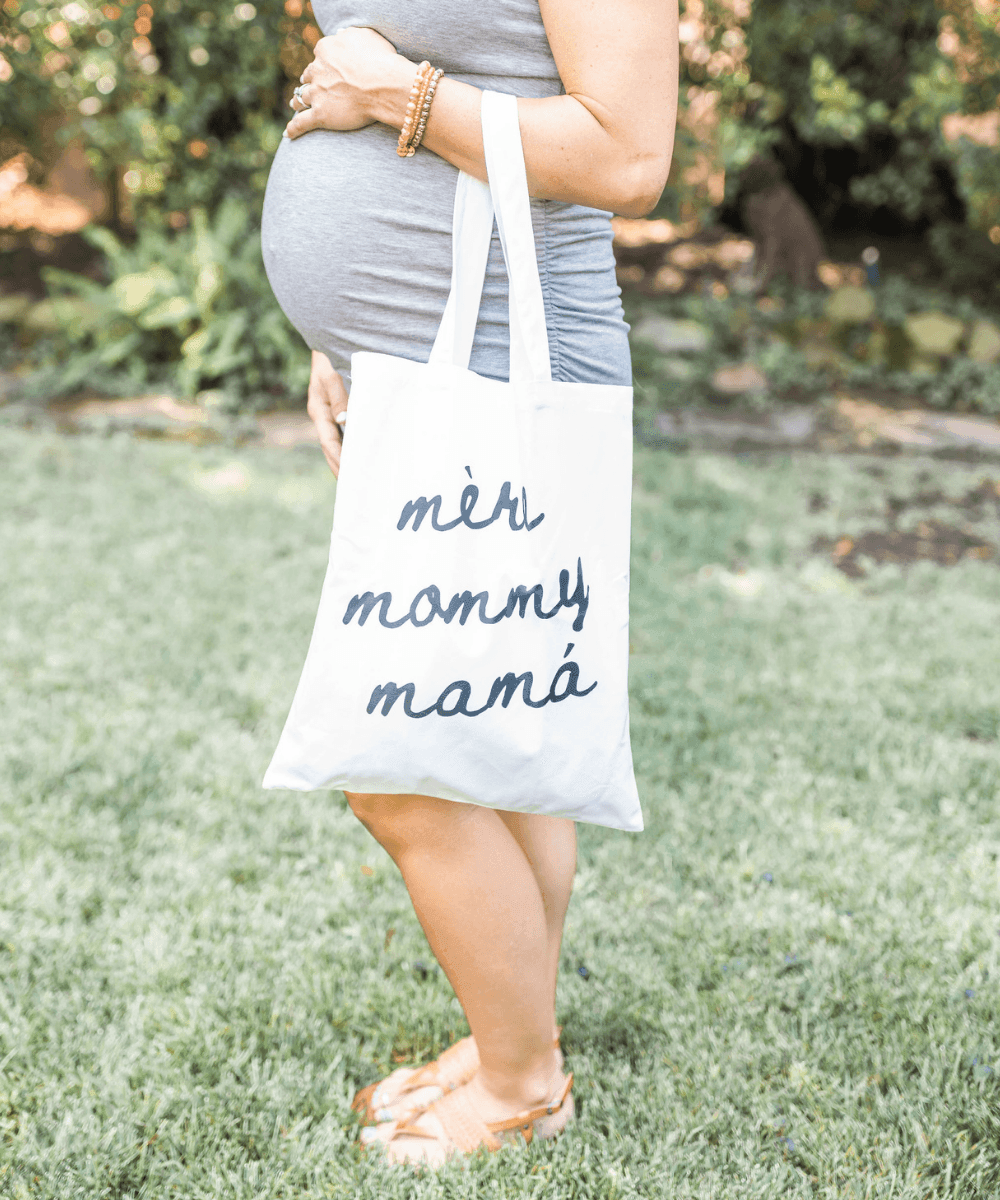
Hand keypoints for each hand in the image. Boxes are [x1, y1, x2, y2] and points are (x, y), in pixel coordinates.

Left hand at [285, 27, 410, 140]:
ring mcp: (317, 93)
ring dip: (297, 101)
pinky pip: (302, 123)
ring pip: (301, 97)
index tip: (326, 68)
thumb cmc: (380, 60)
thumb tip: (341, 35)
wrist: (383, 86)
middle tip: (310, 87)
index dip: (322, 63)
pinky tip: (288, 134)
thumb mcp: (366, 35)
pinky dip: (294, 129)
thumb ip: (350, 35)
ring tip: (294, 105)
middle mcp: (317, 70)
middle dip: (309, 81)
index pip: (319, 55)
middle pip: (308, 76)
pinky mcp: (320, 115)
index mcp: (325, 50)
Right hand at [306, 350, 347, 476]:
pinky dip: (352, 445)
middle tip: (354, 487)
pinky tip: (363, 452)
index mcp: (319, 410)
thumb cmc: (329, 357)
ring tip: (359, 477)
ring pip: (338, 442)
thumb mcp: (331, 375)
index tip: (349, 474)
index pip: (329, 442)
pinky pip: (345, 432)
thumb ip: (338, 397)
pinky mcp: (339, 409)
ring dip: (346, 459)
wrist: (328, 341)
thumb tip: (344, 421)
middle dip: (340, 467)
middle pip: (331, 447)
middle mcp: (323, 415)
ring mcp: (330, 413)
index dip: (339, 459)